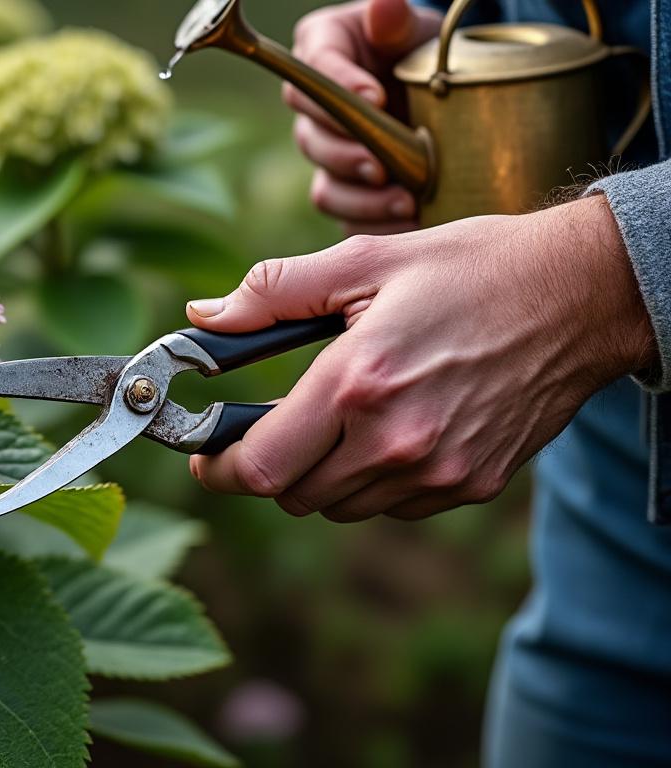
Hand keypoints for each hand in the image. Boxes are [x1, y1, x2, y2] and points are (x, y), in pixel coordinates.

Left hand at [184, 195, 652, 521]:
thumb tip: (202, 319)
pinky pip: (392, 507)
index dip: (218, 467)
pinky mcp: (471, 485)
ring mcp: (438, 471)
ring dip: (320, 476)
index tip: (206, 455)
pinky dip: (372, 481)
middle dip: (268, 466)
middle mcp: (395, 439)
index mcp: (357, 382)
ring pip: (339, 506)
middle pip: (292, 495)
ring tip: (337, 420)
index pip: (260, 465)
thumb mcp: (364, 260)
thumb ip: (273, 291)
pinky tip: (390, 431)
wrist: (580, 295)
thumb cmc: (470, 268)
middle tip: (270, 428)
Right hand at [286, 0, 440, 233]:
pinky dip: (377, 225)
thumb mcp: (414, 28)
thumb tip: (384, 6)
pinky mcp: (346, 192)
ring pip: (326, 185)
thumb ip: (395, 21)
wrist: (440, 91)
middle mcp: (313, 109)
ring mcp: (327, 155)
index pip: (313, 71)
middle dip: (346, 154)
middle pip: (310, 136)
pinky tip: (410, 222)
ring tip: (405, 200)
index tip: (375, 98)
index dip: (338, 88)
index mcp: (320, 54)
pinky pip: (348, 218)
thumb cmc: (420, 48)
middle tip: (381, 162)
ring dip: (362, 198)